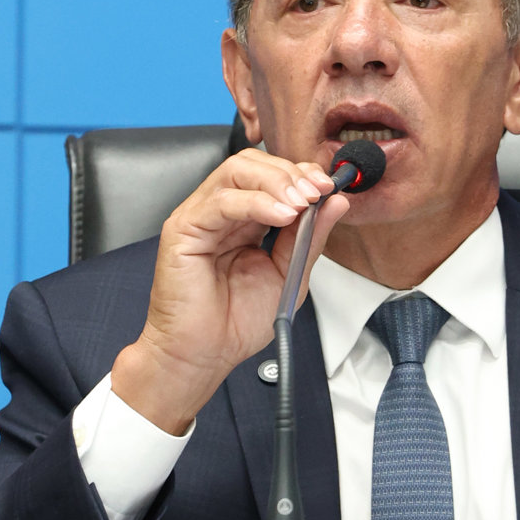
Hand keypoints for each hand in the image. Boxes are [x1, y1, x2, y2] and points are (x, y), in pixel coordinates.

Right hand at [110, 149, 347, 433]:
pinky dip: (255, 202)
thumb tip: (336, 202)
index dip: (300, 174)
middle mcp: (220, 212)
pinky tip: (281, 215)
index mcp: (245, 219)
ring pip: (235, 172)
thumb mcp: (288, 274)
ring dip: (276, 182)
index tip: (328, 186)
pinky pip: (220, 202)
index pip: (271, 176)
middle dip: (290, 173)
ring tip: (301, 202)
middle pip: (252, 164)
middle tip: (316, 191)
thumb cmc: (235, 322)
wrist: (204, 355)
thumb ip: (310, 237)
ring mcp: (199, 217)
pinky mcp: (183, 229)